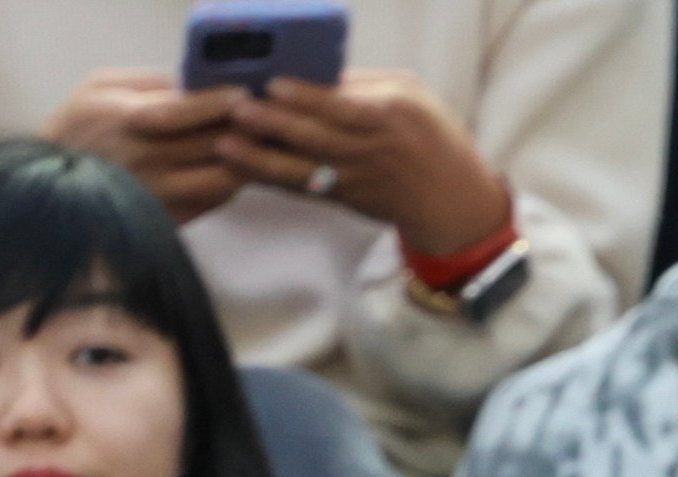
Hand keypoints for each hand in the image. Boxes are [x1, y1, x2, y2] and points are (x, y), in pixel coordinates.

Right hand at [47, 69, 245, 224]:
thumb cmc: (78, 129)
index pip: (183, 111)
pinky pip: (212, 204)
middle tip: (264, 118)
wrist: (55, 187)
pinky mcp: (167, 220)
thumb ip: (146, 82)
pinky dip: (230, 186)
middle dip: (244, 130)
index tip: (244, 94)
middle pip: (210, 145)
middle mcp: (146, 161)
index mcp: (128, 121)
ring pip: (220, 180)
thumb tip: (191, 82)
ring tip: (254, 146)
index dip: (218, 103)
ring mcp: (159, 195)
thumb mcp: (99, 87)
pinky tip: (234, 170)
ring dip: (244, 162)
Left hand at [221, 72, 509, 256]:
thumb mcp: (410, 95)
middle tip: (235, 108)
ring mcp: (355, 179)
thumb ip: (363, 84)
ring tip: (225, 143)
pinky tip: (242, 166)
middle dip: (272, 124)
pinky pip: (301, 188)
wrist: (451, 201)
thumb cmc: (432, 136)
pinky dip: (270, 178)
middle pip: (315, 137)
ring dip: (260, 158)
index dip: (305, 97)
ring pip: (301, 168)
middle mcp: (371, 150)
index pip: (342, 106)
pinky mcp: (343, 199)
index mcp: (391, 116)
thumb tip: (311, 73)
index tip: (272, 84)